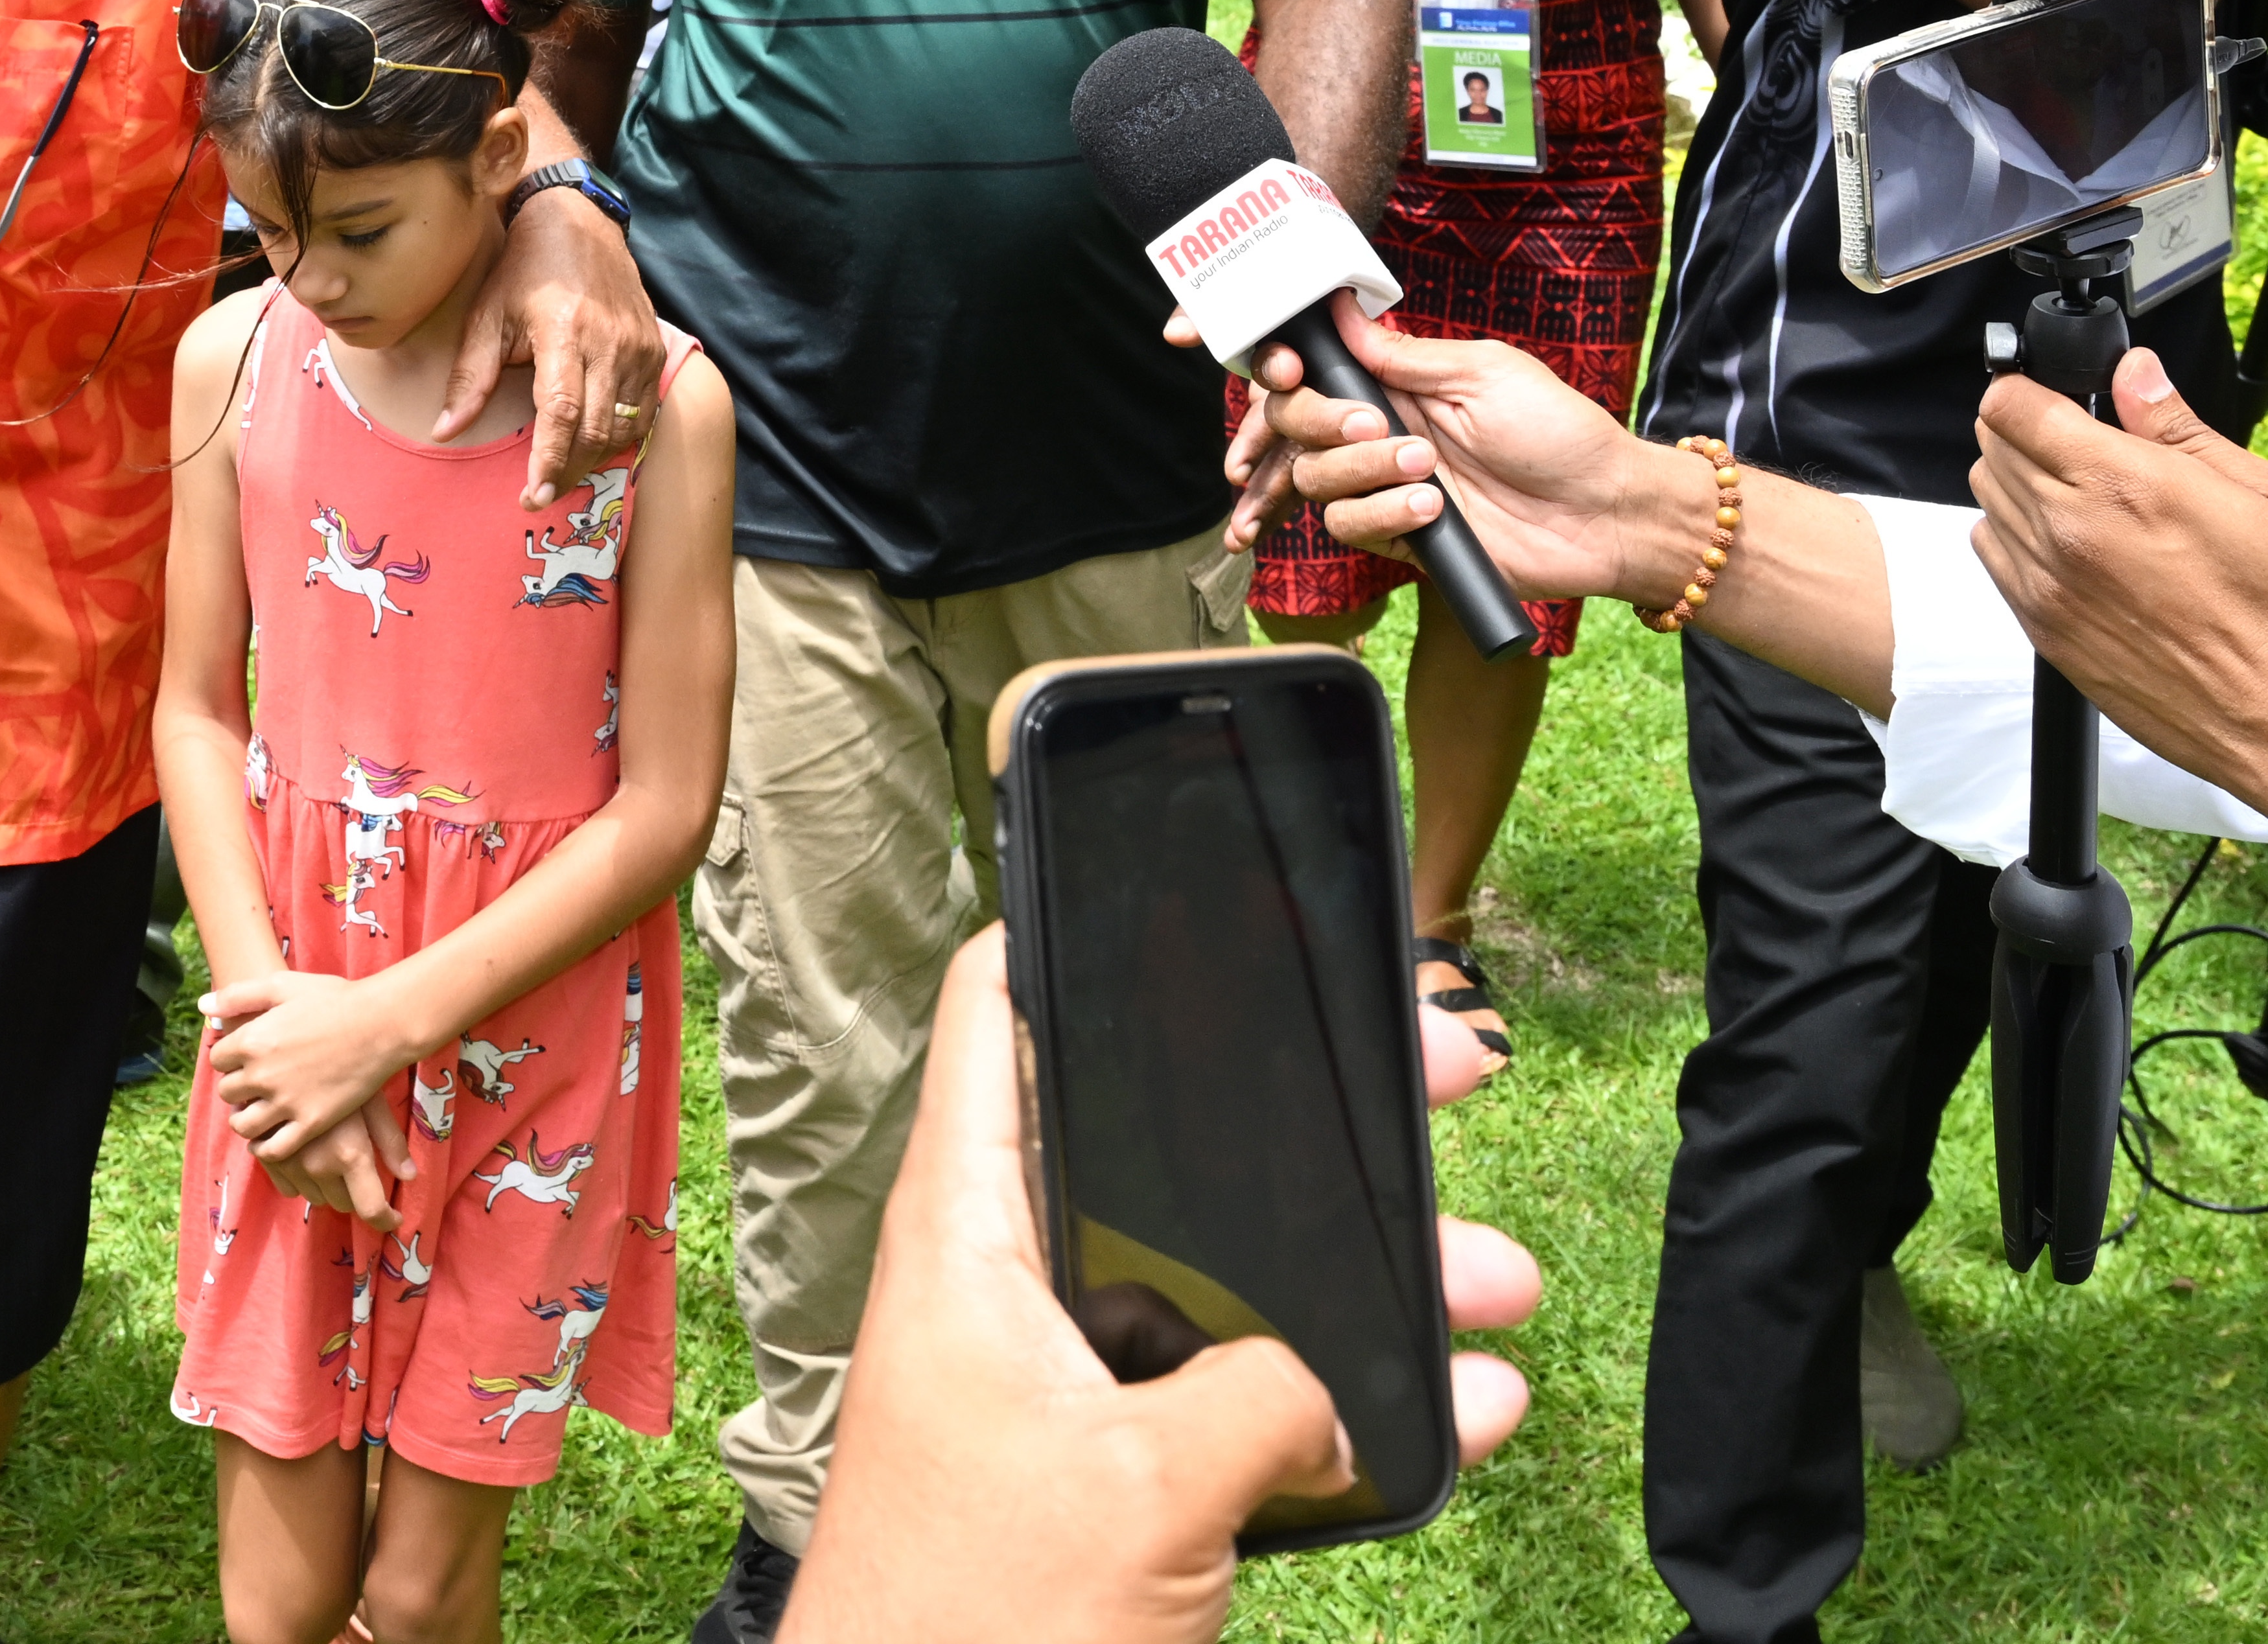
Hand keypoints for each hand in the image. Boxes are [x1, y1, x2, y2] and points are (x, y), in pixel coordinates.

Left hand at [197, 962, 416, 1221]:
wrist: (381, 1024)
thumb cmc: (334, 1000)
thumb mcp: (282, 986)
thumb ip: (239, 996)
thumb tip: (203, 1006)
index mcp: (252, 1040)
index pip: (218, 1058)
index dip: (230, 1058)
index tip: (246, 1057)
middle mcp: (263, 1074)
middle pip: (228, 1092)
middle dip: (238, 1088)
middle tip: (255, 1084)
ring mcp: (286, 1102)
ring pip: (243, 1125)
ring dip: (246, 1120)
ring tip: (259, 1112)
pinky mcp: (311, 1124)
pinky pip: (274, 1149)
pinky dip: (266, 1147)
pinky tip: (270, 1138)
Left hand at [450, 178, 662, 500]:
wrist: (578, 221)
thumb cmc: (524, 268)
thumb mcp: (487, 315)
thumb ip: (469, 377)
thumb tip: (443, 431)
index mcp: (564, 331)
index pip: (562, 411)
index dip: (550, 459)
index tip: (532, 495)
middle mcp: (609, 341)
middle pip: (596, 429)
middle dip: (569, 471)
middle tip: (539, 495)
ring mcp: (638, 346)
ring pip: (625, 426)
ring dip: (594, 459)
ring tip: (562, 473)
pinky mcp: (654, 348)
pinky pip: (645, 411)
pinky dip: (621, 436)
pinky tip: (593, 445)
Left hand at [779, 933, 1537, 1643]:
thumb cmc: (974, 1621)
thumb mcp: (1146, 1487)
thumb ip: (1271, 1404)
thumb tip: (1374, 1387)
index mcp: (967, 1236)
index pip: (1003, 1025)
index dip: (1079, 942)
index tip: (1193, 891)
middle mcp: (1011, 1287)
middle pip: (1166, 1148)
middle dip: (1313, 1125)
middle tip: (1453, 1076)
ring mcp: (1065, 1383)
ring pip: (1231, 1284)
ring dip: (1364, 1282)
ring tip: (1495, 1281)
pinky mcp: (1115, 1474)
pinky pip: (1244, 1404)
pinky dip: (1345, 1403)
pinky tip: (1458, 1410)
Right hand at [1214, 294, 1656, 603]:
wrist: (1604, 512)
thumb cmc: (1560, 433)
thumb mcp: (1485, 371)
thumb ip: (1404, 352)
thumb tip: (1340, 311)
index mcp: (1398, 386)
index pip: (1312, 376)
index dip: (1286, 374)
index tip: (1291, 371)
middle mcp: (1381, 435)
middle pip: (1296, 426)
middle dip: (1320, 422)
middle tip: (1374, 425)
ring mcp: (1385, 487)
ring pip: (1314, 478)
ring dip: (1361, 471)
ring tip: (1425, 469)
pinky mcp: (1397, 538)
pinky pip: (1347, 526)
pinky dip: (1381, 515)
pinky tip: (1430, 508)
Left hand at [1973, 347, 2267, 802]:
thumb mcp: (2255, 495)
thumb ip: (2176, 428)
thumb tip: (2135, 372)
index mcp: (2124, 486)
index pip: (2012, 407)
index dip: (2026, 391)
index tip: (2049, 394)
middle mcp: (2071, 531)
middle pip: (1992, 447)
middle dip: (2025, 431)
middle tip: (2075, 442)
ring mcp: (2050, 583)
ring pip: (1987, 498)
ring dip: (2019, 483)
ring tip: (2081, 494)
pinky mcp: (2043, 628)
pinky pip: (1994, 555)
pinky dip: (2016, 537)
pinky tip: (2070, 543)